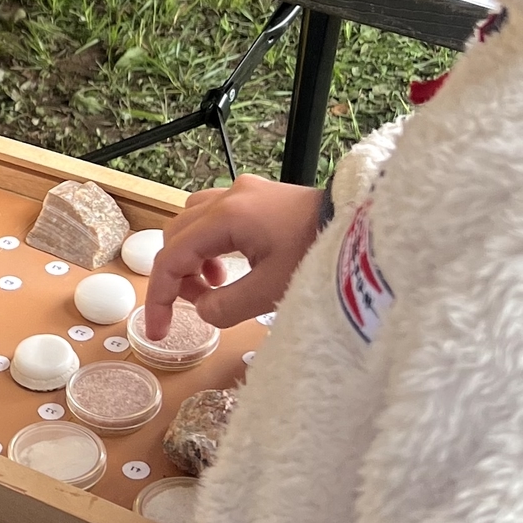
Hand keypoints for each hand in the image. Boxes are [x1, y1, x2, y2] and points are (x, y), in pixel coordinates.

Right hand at [144, 174, 328, 337]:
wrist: (364, 227)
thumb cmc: (319, 255)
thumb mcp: (269, 292)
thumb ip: (225, 307)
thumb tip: (203, 310)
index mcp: (226, 218)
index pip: (172, 257)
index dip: (159, 297)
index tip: (158, 331)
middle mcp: (228, 197)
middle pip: (176, 236)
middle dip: (177, 276)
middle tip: (195, 306)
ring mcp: (244, 192)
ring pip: (193, 223)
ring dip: (193, 257)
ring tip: (214, 285)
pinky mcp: (258, 196)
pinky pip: (215, 216)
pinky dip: (211, 243)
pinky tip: (231, 265)